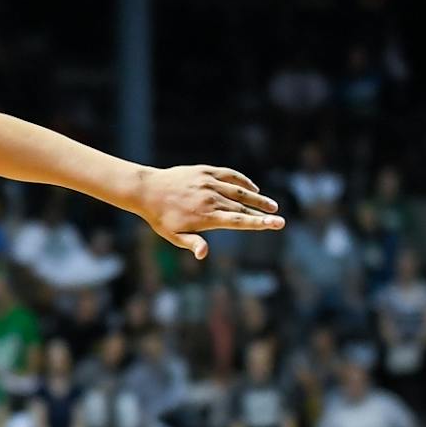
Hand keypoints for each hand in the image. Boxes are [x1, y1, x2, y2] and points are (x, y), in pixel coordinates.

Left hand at [133, 166, 282, 259]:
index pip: (238, 220)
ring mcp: (208, 183)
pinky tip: (253, 187)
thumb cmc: (160, 217)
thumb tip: (204, 255)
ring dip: (257, 198)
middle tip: (279, 219)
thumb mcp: (172, 235)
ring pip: (239, 191)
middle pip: (242, 207)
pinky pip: (229, 175)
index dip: (258, 223)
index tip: (276, 224)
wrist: (146, 190)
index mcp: (205, 216)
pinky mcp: (205, 171)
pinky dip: (243, 181)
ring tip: (271, 206)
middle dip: (262, 213)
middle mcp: (210, 199)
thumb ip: (192, 243)